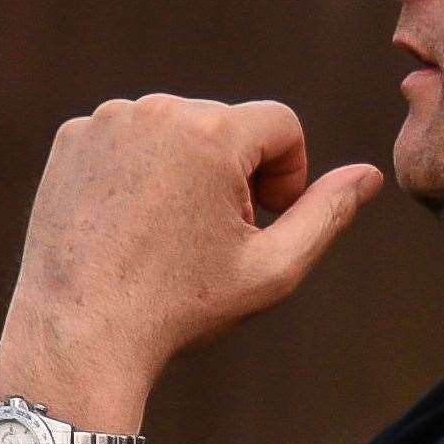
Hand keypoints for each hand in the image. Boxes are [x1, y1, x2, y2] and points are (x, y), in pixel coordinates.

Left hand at [0, 95, 381, 423]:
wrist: (79, 333)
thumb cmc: (182, 305)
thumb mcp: (274, 267)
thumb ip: (327, 213)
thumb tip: (369, 175)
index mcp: (212, 133)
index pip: (282, 126)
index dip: (288, 177)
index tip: (261, 223)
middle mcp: (157, 110)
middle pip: (230, 127)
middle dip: (236, 174)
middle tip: (214, 239)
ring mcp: (108, 121)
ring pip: (180, 131)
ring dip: (190, 171)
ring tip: (171, 234)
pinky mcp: (73, 139)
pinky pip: (132, 139)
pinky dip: (142, 172)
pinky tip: (133, 224)